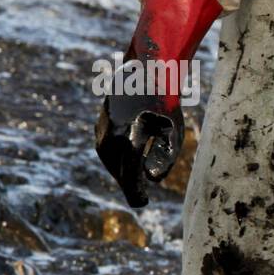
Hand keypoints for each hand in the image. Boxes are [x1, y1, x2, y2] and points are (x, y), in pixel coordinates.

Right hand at [95, 86, 184, 208]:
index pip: (129, 175)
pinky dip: (115, 158)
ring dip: (120, 171)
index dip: (135, 192)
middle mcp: (112, 135)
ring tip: (133, 180)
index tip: (142, 203)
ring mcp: (103, 128)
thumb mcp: (173, 133)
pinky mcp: (100, 123)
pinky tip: (125, 162)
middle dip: (128, 183)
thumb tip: (151, 178)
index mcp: (130, 138)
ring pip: (109, 159)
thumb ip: (165, 158)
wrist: (146, 72)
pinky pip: (105, 148)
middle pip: (118, 170)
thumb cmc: (165, 104)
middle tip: (139, 195)